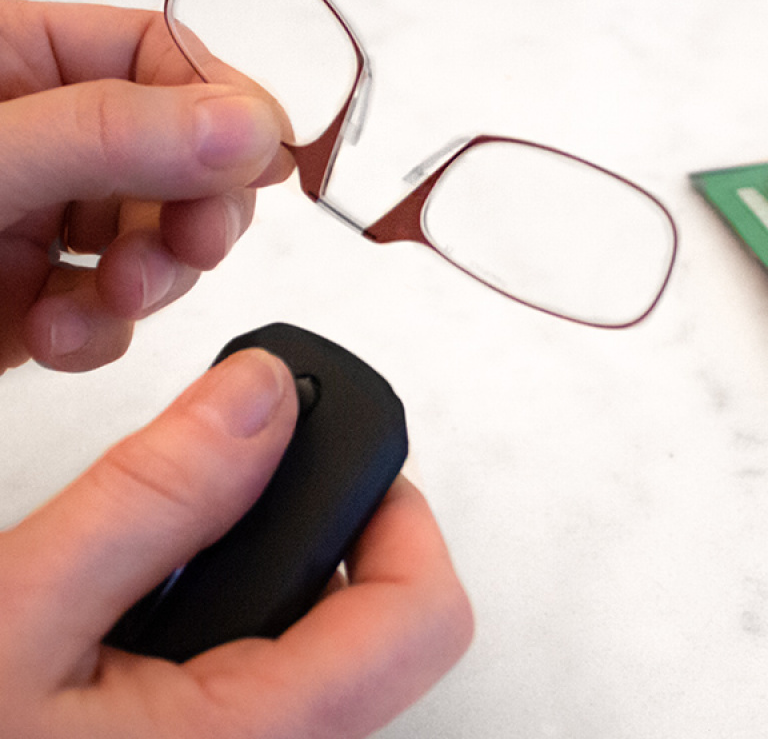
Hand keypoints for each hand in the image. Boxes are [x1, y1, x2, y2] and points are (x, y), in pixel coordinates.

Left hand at [0, 0, 292, 372]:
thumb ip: (107, 135)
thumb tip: (244, 126)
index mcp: (20, 60)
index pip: (162, 54)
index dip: (226, 104)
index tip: (264, 157)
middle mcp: (43, 136)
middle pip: (184, 154)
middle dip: (196, 210)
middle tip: (197, 240)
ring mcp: (41, 217)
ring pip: (161, 239)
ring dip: (155, 279)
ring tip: (117, 295)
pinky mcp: (37, 296)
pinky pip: (114, 311)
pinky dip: (102, 334)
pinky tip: (58, 334)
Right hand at [0, 348, 473, 737]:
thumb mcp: (13, 621)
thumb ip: (150, 502)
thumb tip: (260, 397)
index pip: (424, 617)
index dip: (399, 513)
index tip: (325, 452)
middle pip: (378, 620)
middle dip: (309, 527)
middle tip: (226, 479)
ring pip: (316, 644)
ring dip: (251, 567)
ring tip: (158, 549)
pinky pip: (253, 673)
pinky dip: (215, 610)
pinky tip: (135, 609)